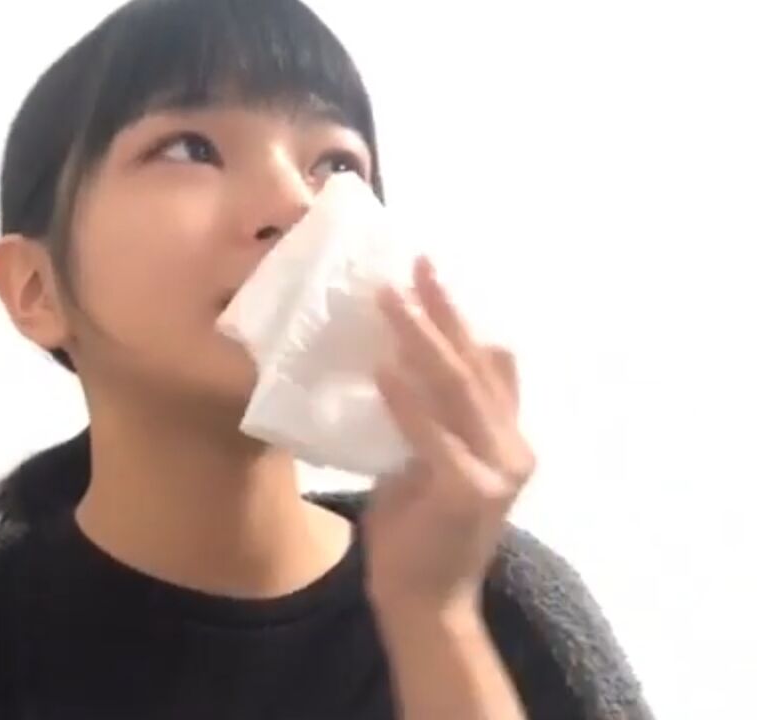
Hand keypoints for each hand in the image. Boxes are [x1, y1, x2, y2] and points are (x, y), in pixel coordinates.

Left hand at [364, 256, 535, 621]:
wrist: (425, 602)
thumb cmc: (418, 531)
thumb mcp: (428, 463)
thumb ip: (432, 420)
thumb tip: (401, 361)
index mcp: (507, 436)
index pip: (490, 363)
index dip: (460, 316)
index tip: (428, 271)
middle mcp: (513, 447)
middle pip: (475, 363)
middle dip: (444, 309)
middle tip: (414, 263)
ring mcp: (498, 470)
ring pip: (457, 388)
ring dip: (420, 338)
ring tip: (388, 298)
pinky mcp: (470, 492)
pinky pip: (434, 435)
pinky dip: (408, 401)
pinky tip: (383, 370)